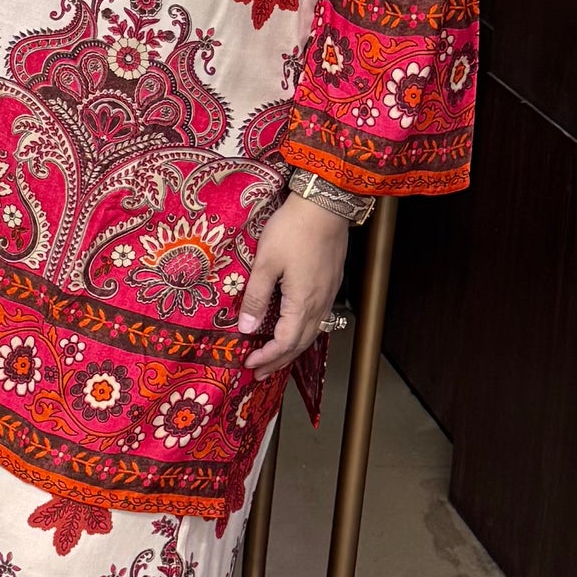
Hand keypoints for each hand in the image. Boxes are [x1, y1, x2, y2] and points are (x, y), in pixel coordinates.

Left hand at [236, 195, 349, 373]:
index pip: (285, 342)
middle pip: (300, 344)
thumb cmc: (293, 229)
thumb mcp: (265, 263)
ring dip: (291, 348)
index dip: (267, 356)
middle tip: (259, 372)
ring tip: (274, 358)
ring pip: (311, 333)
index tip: (249, 363)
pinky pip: (317, 319)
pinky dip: (302, 332)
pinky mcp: (331, 283)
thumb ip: (256, 297)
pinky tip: (293, 329)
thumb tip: (245, 328)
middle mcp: (320, 304)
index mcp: (302, 302)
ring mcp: (328, 294)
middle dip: (278, 361)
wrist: (325, 204)